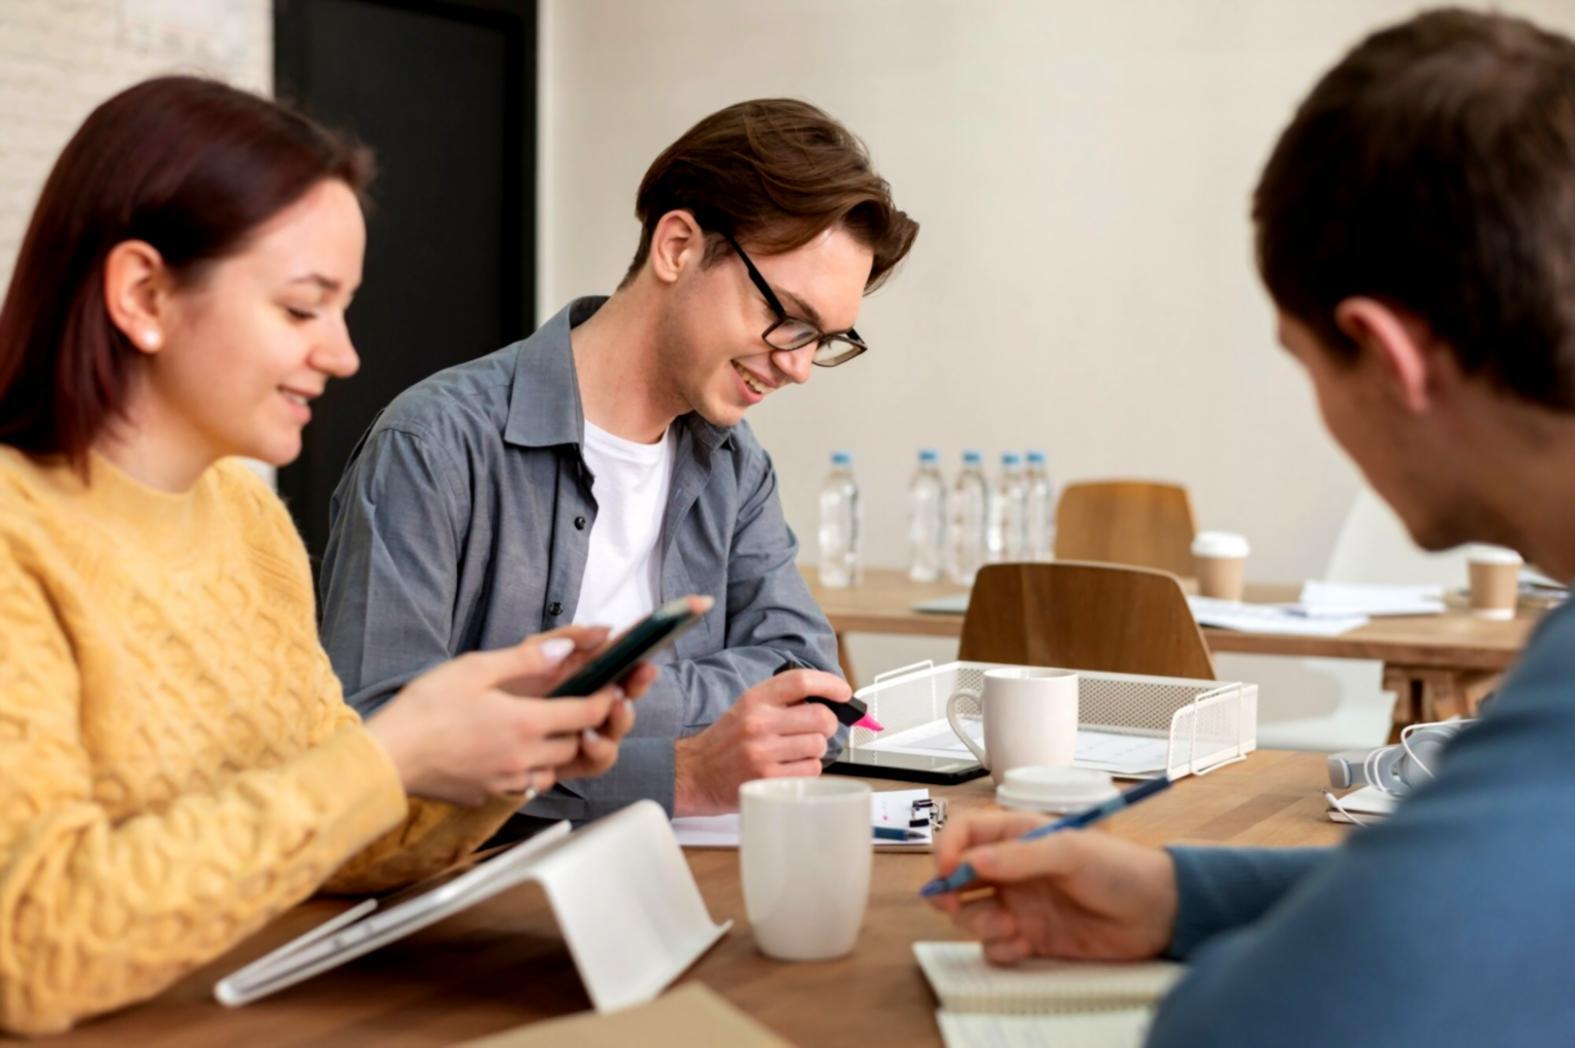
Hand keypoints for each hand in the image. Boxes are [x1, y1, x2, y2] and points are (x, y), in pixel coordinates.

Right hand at [366, 628, 637, 805]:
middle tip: (584, 706)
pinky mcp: (489, 794)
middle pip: (577, 744)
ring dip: (561, 751)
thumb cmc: (425, 708)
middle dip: (586, 726)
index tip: (611, 688)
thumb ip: (525, 659)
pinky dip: (533, 769)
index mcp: (527, 723)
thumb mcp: (474, 668)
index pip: (588, 713)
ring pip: (555, 769)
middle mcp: (525, 757)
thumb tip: (565, 650)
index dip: (605, 700)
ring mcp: (508, 780)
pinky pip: (527, 784)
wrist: (386, 759)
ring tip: (550, 730)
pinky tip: (516, 753)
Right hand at [672, 668, 849, 815]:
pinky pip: (811, 770)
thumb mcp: (747, 707)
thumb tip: (827, 699)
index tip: (843, 692)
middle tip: (820, 728)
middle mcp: (758, 723)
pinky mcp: (768, 779)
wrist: (694, 773)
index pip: (801, 681)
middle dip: (828, 723)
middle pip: (820, 716)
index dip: (830, 684)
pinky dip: (808, 769)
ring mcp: (763, 753)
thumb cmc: (726, 740)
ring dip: (815, 748)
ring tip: (796, 751)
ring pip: (819, 745)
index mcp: (754, 699)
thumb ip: (782, 700)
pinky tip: (789, 767)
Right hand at [928, 811, 1178, 964]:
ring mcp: (1019, 904)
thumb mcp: (1070, 851)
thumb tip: (970, 861)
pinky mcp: (1030, 938)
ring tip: (1011, 927)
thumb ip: (1019, 856)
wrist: (1158, 913)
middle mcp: (1011, 870)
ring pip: (971, 915)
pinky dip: (1000, 948)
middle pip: (956, 878)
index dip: (946, 848)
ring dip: (979, 923)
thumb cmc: (1119, 869)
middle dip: (948, 893)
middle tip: (954, 905)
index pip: (963, 833)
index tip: (945, 870)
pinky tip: (1024, 944)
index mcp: (1016, 835)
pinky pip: (994, 946)